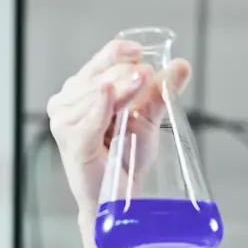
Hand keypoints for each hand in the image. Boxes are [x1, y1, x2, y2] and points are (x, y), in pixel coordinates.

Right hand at [46, 39, 190, 217]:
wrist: (119, 197)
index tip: (138, 50)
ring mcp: (65, 122)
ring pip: (95, 95)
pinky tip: (107, 94)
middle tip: (146, 74)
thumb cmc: (126, 158)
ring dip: (119, 88)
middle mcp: (67, 103)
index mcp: (82, 91)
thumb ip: (161, 92)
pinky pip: (87, 120)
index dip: (116, 53)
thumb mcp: (146, 119)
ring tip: (139, 83)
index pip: (98, 63)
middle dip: (123, 74)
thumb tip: (182, 65)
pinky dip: (99, 107)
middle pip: (98, 77)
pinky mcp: (71, 142)